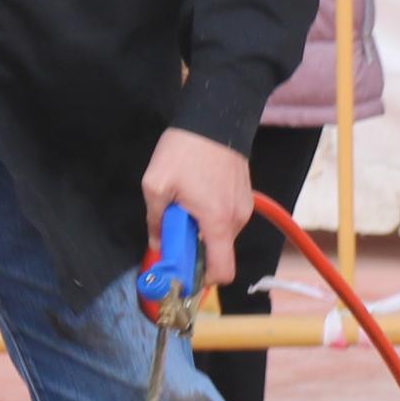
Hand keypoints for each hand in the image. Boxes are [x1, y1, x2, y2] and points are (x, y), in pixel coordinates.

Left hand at [143, 125, 252, 290]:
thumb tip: (157, 243)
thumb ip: (155, 221)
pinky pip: (226, 221)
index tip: (182, 273)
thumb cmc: (186, 149)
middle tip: (174, 229)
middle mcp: (236, 220)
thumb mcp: (156, 184)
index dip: (202, 281)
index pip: (222, 272)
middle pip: (218, 255)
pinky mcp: (244, 198)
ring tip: (185, 205)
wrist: (215, 118)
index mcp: (217, 221)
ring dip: (202, 231)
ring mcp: (243, 208)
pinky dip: (211, 218)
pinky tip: (197, 196)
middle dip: (195, 250)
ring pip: (221, 237)